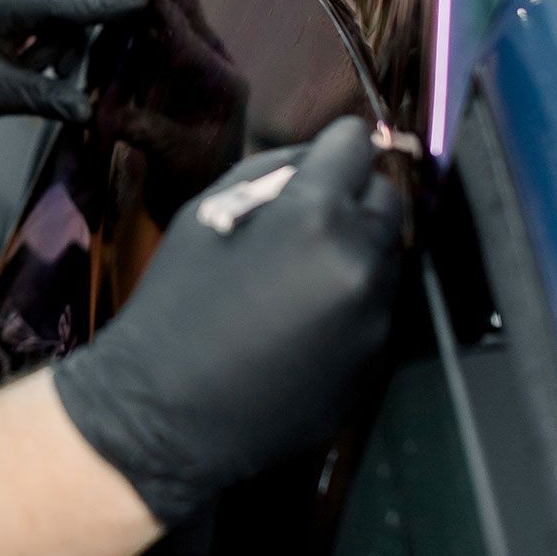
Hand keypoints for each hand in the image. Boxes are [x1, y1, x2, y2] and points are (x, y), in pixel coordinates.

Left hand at [0, 0, 162, 152]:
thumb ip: (41, 97)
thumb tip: (89, 112)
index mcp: (0, 2)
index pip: (62, 3)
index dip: (104, 4)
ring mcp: (23, 4)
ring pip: (73, 14)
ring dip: (74, 42)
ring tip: (36, 69)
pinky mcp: (29, 20)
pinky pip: (64, 29)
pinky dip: (67, 50)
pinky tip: (58, 76)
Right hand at [49, 115, 403, 527]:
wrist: (168, 411)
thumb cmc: (176, 303)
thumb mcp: (206, 213)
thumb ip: (272, 171)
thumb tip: (324, 151)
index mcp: (313, 217)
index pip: (356, 148)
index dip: (340, 144)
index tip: (330, 151)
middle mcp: (360, 262)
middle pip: (388, 199)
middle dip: (355, 195)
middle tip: (308, 213)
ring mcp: (376, 318)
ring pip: (388, 254)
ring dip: (357, 247)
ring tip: (301, 270)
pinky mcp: (378, 362)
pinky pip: (378, 307)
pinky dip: (353, 298)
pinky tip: (305, 316)